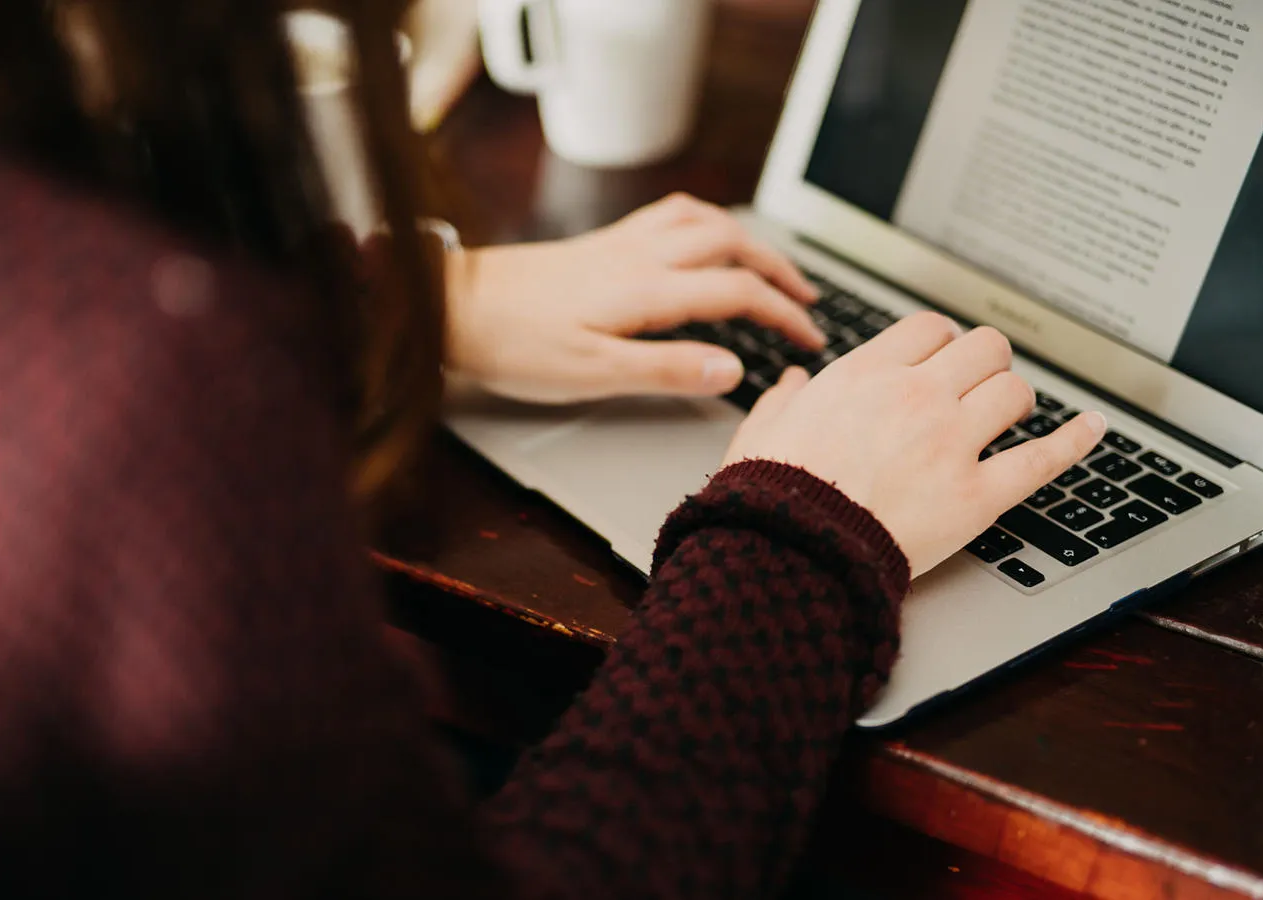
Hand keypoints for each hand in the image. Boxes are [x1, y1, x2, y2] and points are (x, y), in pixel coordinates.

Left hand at [444, 193, 823, 403]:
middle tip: (808, 301)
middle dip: (779, 269)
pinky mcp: (601, 243)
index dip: (783, 314)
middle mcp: (639, 255)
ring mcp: (620, 243)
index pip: (737, 291)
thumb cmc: (514, 345)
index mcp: (645, 290)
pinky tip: (704, 236)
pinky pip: (669, 214)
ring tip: (771, 265)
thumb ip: (668, 370)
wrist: (453, 307)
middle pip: (731, 243)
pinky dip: (705, 221)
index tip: (809, 339)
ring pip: (704, 220)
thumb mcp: (593, 373)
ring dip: (747, 239)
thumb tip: (735, 370)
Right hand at [722, 312, 1106, 576]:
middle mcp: (916, 397)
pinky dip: (1074, 441)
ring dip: (1014, 398)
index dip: (939, 342)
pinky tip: (1092, 428)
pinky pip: (1042, 459)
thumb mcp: (759, 432)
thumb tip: (794, 383)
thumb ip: (782, 400)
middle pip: (982, 348)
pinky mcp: (977, 496)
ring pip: (1013, 392)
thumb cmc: (770, 495)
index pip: (929, 329)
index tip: (938, 359)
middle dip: (983, 362)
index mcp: (864, 375)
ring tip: (1008, 413)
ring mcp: (952, 444)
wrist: (791, 551)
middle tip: (977, 382)